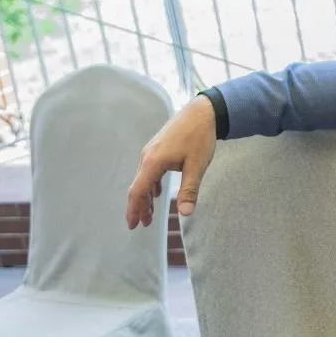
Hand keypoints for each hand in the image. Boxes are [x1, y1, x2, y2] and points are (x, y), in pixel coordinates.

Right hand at [126, 95, 217, 228]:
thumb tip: (185, 213)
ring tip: (150, 213)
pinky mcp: (158, 147)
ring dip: (146, 196)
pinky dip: (151, 184)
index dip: (134, 210)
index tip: (133, 225)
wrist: (202, 111)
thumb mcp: (197, 166)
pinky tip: (158, 192)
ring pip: (143, 178)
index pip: (138, 192)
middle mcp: (147, 157)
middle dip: (139, 207)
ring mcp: (151, 150)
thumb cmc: (199, 137)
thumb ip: (189, 190)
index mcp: (153, 163)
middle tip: (143, 224)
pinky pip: (149, 170)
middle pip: (138, 186)